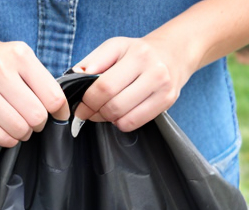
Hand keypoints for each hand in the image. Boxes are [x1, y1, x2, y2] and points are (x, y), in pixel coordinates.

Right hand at [0, 20, 69, 146]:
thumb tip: (60, 111)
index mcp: (18, 56)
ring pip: (18, 129)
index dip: (59, 112)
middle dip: (39, 124)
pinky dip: (8, 140)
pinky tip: (6, 131)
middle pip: (36, 116)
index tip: (56, 116)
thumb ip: (39, 80)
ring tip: (18, 127)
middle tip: (32, 121)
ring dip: (23, 134)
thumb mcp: (17, 56)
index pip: (53, 97)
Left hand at [72, 36, 193, 134]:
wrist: (174, 53)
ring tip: (105, 111)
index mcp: (138, 55)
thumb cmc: (138, 52)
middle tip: (89, 112)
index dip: (87, 101)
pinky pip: (134, 124)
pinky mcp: (167, 102)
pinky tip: (120, 113)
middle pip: (113, 106)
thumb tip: (74, 76)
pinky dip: (121, 123)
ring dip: (107, 119)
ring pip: (123, 118)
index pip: (104, 87)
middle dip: (95, 112)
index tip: (79, 106)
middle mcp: (154, 71)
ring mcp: (163, 89)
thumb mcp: (115, 47)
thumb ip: (93, 61)